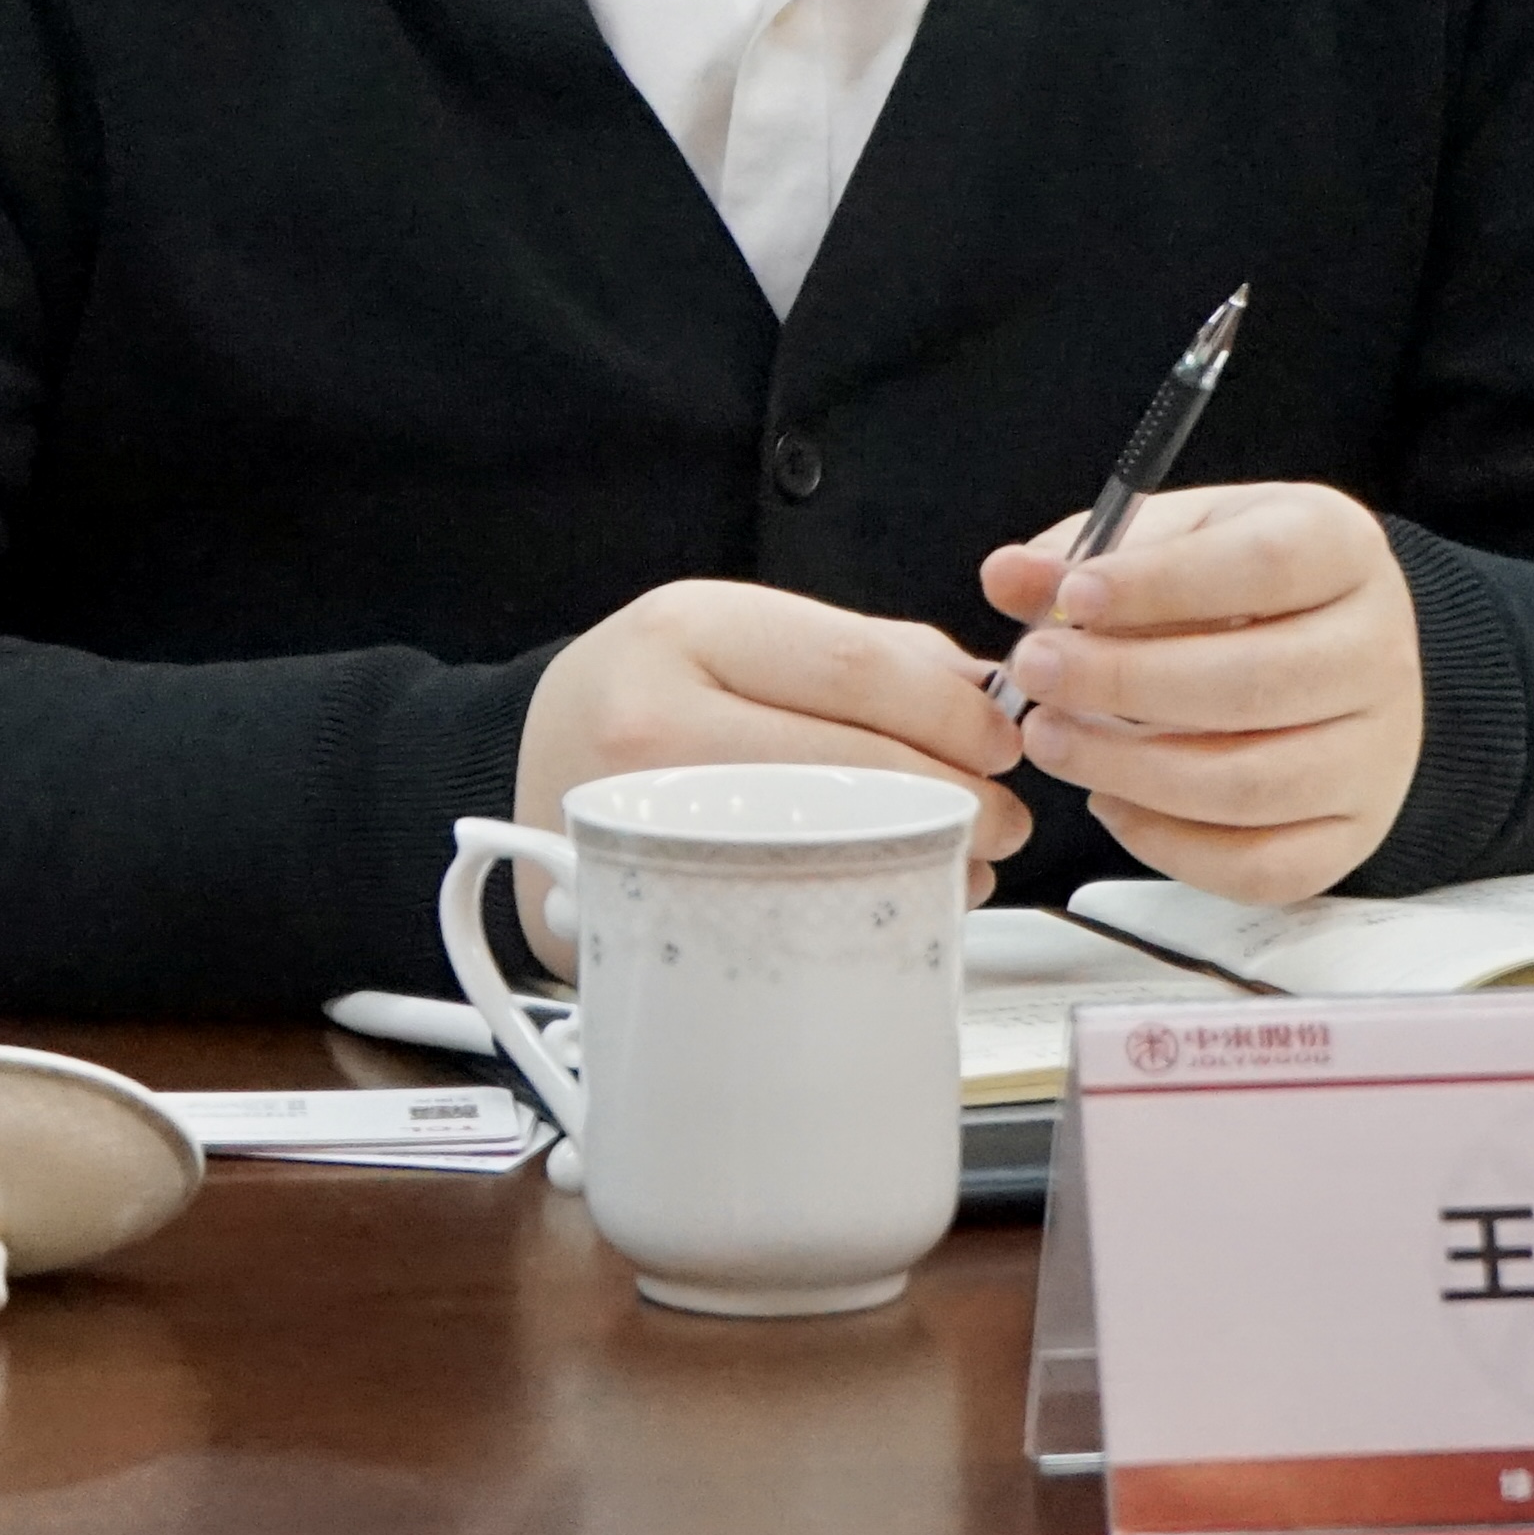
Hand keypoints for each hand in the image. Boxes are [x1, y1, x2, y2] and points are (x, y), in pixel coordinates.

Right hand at [512, 579, 1030, 974]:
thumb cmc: (643, 696)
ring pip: (824, 843)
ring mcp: (647, 819)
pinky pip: (783, 905)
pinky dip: (865, 899)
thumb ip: (859, 649)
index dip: (952, 712)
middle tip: (1006, 812)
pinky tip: (897, 887)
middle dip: (956, 792)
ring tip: (963, 853)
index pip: (854, 667)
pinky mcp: (650, 899)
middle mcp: (655, 718)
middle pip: (849, 759)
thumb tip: (978, 687)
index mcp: (687, 630)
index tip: (1001, 738)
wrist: (527, 764)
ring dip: (923, 854)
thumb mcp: (732, 631)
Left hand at [980, 482, 1423, 905]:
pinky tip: (1110, 801)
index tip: (1073, 596)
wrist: (1333, 652)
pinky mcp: (1351, 833)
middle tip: (1035, 674)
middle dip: (1123, 683)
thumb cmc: (1245, 587)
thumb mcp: (1178, 538)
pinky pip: (1260, 865)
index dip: (1160, 585)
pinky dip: (1171, 844)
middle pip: (1253, 682)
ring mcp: (1374, 754)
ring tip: (1050, 739)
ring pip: (1250, 784)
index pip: (1263, 565)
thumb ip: (1095, 554)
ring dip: (1130, 767)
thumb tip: (1009, 576)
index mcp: (1340, 551)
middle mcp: (1377, 653)